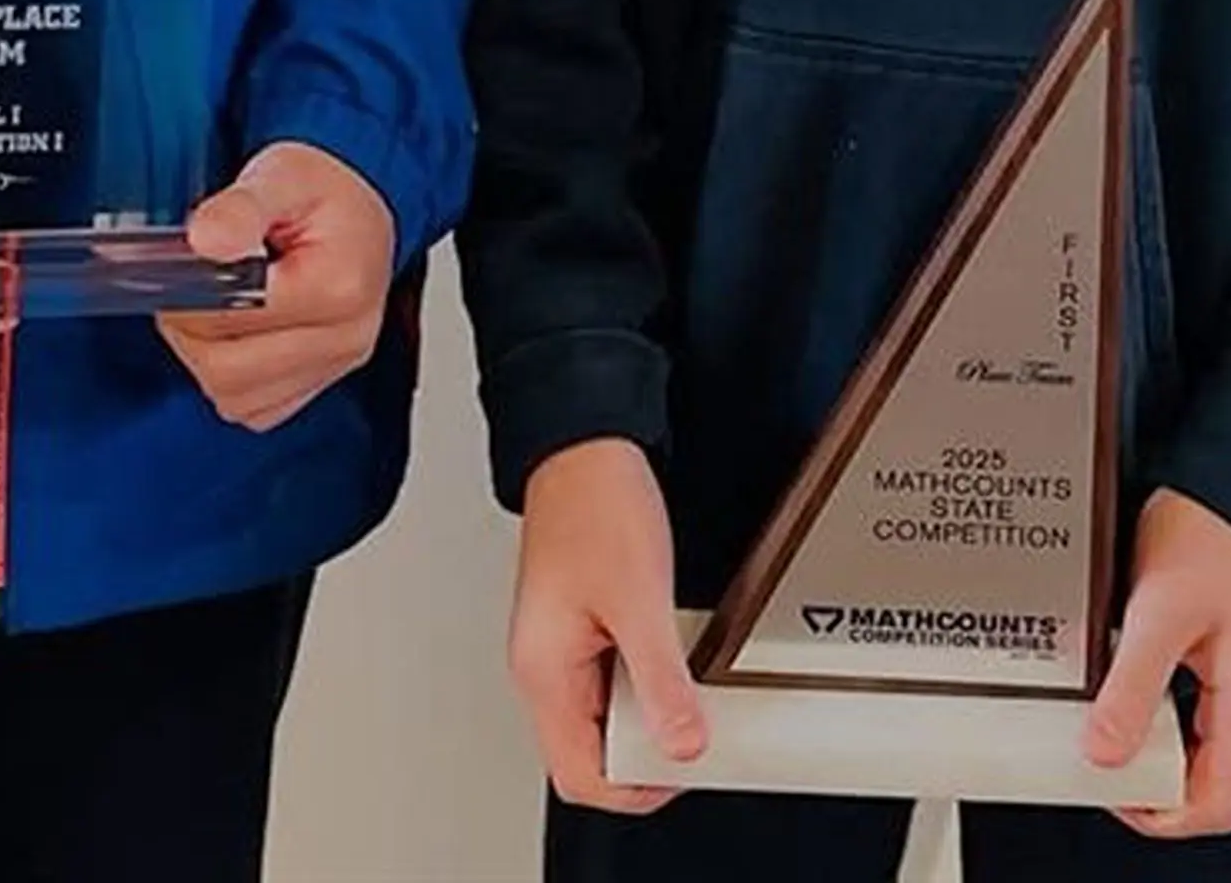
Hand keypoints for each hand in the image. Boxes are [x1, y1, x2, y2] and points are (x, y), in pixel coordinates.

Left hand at [156, 141, 397, 431]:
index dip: (189, 293)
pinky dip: (227, 378)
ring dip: (202, 355)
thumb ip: (242, 205)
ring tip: (210, 304)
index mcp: (339, 285)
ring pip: (232, 397)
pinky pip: (251, 410)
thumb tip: (203, 239)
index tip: (177, 264)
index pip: (235, 316)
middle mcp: (345, 337)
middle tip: (185, 284)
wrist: (360, 211)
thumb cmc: (324, 193)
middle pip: (228, 368)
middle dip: (188, 328)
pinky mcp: (318, 386)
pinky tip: (234, 333)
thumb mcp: (284, 172)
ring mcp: (334, 368)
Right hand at [509, 438, 706, 814]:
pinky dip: (641, 680)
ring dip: (644, 713)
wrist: (584, 443)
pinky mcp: (575, 624)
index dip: (638, 786)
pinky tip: (665, 651)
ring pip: (601, 719)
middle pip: (589, 756)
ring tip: (679, 683)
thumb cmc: (596, 504)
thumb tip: (684, 746)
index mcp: (544, 671)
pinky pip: (608, 680)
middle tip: (688, 725)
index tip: (683, 762)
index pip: (582, 778)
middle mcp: (542, 666)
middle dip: (643, 752)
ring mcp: (557, 646)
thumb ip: (662, 681)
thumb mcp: (640, 599)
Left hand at [1085, 487, 1230, 839]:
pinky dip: (1165, 716)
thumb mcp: (1159, 610)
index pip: (1216, 805)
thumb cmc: (1210, 537)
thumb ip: (1133, 687)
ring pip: (1203, 753)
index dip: (1160, 813)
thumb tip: (1103, 753)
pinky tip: (1134, 686)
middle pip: (1209, 786)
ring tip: (1110, 714)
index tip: (1110, 788)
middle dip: (1153, 780)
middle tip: (1099, 749)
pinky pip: (1202, 719)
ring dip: (1156, 745)